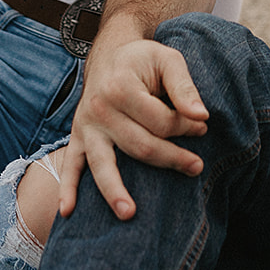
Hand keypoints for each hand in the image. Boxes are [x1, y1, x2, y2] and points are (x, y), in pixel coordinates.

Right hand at [58, 36, 208, 222]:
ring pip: (102, 164)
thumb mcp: (167, 59)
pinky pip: (70, 165)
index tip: (202, 127)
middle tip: (197, 167)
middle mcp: (100, 108)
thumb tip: (201, 115)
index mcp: (122, 86)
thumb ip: (184, 86)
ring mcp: (86, 126)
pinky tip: (68, 212)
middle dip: (171, 158)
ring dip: (115, 191)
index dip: (186, 127)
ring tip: (130, 213)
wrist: (110, 55)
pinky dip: (67, 189)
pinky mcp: (77, 137)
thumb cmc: (144, 60)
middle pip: (139, 146)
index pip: (160, 121)